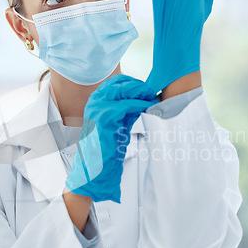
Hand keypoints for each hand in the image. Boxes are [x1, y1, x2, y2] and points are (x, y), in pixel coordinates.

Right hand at [65, 74, 157, 202]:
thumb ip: (128, 109)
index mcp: (96, 100)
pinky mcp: (104, 117)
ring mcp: (98, 108)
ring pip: (123, 91)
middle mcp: (95, 101)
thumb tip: (144, 98)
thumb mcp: (119, 122)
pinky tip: (147, 106)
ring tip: (152, 96)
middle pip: (119, 83)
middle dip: (138, 86)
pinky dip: (139, 104)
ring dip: (140, 92)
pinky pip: (126, 105)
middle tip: (152, 91)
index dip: (132, 82)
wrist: (97, 165)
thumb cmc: (108, 146)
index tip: (145, 88)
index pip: (115, 82)